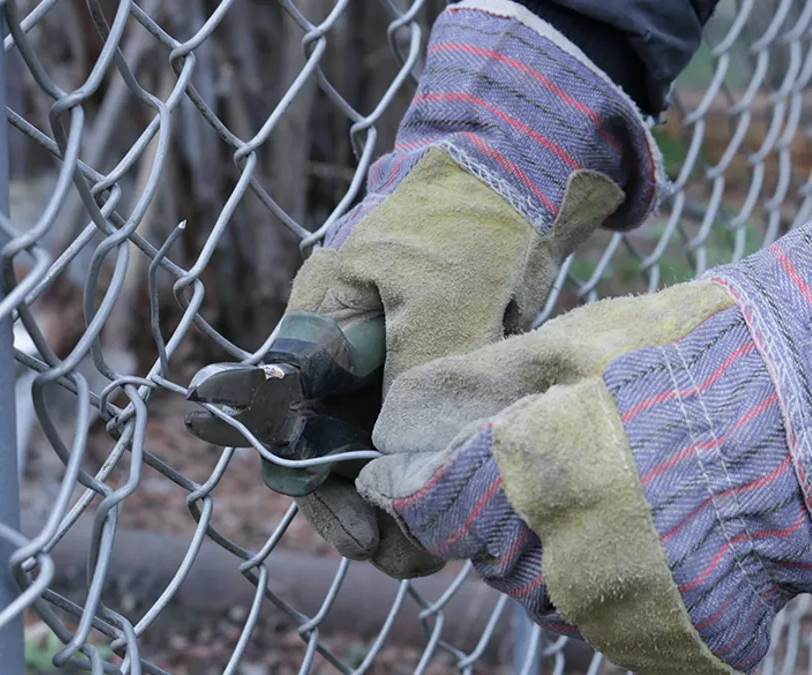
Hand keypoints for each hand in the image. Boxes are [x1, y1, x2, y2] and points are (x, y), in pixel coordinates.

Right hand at [281, 1, 662, 576]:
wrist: (524, 174)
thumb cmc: (468, 216)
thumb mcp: (441, 290)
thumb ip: (415, 371)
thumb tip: (398, 455)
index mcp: (319, 324)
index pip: (287, 419)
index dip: (311, 481)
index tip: (355, 528)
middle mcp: (347, 354)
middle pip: (330, 451)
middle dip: (359, 507)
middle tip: (398, 553)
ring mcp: (392, 366)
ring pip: (379, 453)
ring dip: (401, 498)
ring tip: (433, 549)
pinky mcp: (437, 373)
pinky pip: (425, 435)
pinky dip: (436, 471)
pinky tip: (460, 506)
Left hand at [355, 197, 811, 672]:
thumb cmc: (708, 359)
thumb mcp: (587, 340)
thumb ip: (483, 384)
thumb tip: (402, 417)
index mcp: (533, 474)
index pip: (428, 499)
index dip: (409, 480)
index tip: (397, 468)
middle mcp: (564, 559)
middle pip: (485, 548)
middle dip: (494, 508)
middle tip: (550, 457)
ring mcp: (617, 612)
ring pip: (541, 588)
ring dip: (554, 546)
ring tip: (620, 486)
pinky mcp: (662, 645)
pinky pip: (602, 618)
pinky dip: (610, 581)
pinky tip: (653, 529)